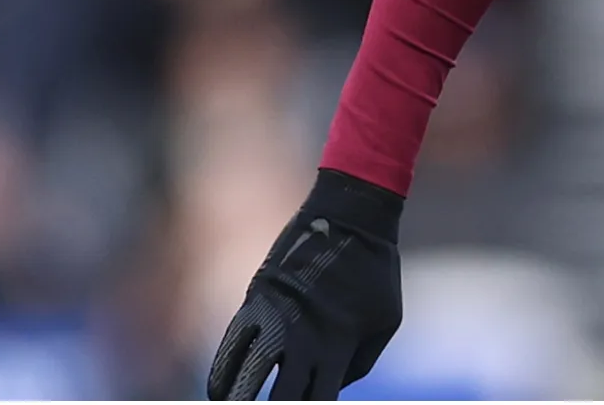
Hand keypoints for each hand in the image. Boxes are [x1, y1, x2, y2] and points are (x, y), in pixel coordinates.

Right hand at [206, 170, 404, 399]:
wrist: (351, 217)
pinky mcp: (256, 300)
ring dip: (238, 399)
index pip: (317, 401)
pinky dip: (222, 373)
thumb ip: (360, 361)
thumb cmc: (376, 270)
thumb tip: (333, 386)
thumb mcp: (385, 320)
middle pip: (281, 397)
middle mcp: (304, 339)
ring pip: (247, 376)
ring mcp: (276, 319)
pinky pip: (231, 345)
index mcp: (338, 348)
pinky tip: (218, 391)